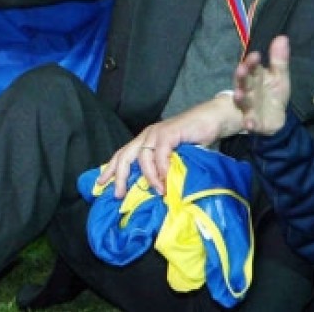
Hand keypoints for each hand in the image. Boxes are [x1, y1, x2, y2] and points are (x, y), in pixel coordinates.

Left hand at [95, 97, 239, 197]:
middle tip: (119, 194)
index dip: (110, 170)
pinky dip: (161, 167)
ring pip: (142, 156)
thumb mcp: (175, 156)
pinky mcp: (169, 132)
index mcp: (144, 141)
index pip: (122, 155)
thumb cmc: (195, 139)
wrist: (213, 118)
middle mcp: (146, 136)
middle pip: (125, 156)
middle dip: (119, 176)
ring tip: (157, 191)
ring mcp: (156, 133)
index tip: (100, 185)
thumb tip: (155, 191)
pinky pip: (159, 152)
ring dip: (148, 177)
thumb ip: (164, 168)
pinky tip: (165, 179)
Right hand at [233, 35, 291, 134]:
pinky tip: (249, 124)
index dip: (252, 62)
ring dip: (241, 98)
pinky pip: (250, 122)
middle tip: (241, 69)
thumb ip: (279, 59)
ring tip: (239, 95)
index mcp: (255, 77)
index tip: (256, 55)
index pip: (252, 67)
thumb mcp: (279, 76)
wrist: (272, 118)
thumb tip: (282, 37)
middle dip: (242, 76)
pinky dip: (249, 123)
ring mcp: (249, 106)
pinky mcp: (254, 122)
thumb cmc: (272, 93)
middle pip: (244, 82)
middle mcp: (248, 90)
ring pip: (243, 101)